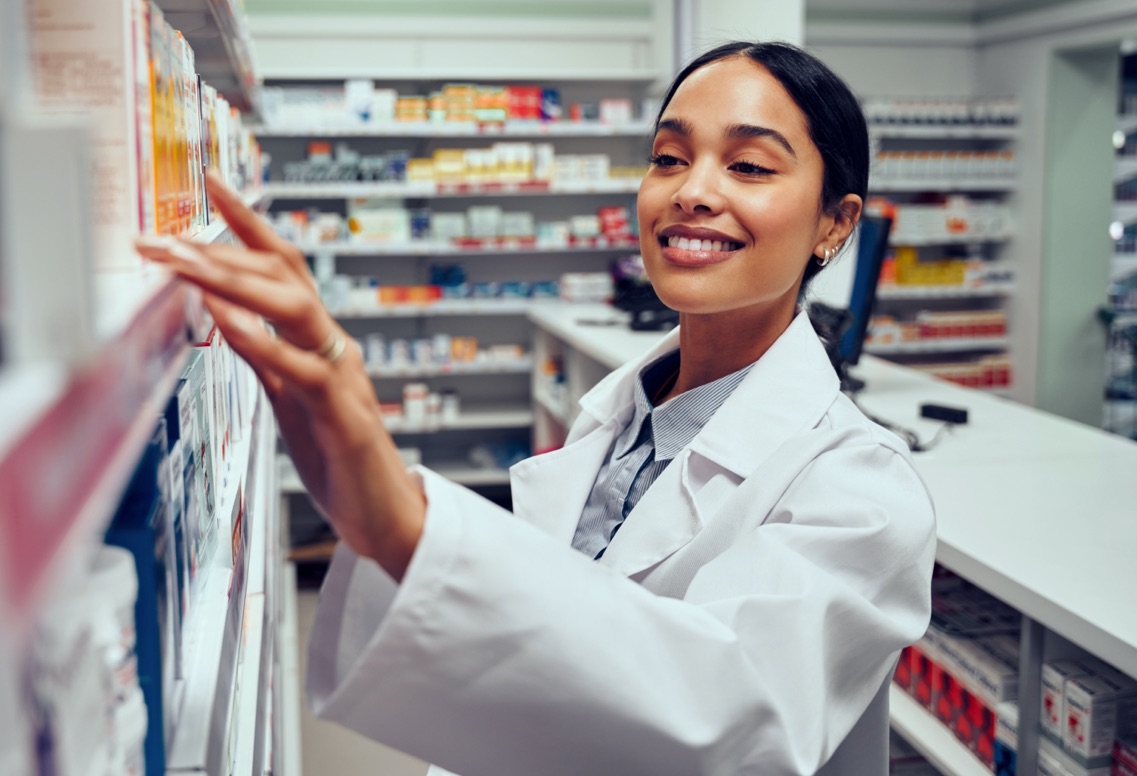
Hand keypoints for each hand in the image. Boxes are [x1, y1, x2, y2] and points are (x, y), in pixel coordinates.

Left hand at [136, 170, 424, 579]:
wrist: (383, 513)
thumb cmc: (339, 459)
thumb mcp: (290, 400)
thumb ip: (264, 358)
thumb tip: (224, 318)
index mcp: (320, 341)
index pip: (286, 267)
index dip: (250, 223)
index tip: (213, 183)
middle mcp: (334, 346)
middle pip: (283, 276)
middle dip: (219, 250)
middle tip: (160, 238)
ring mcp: (341, 376)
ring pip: (293, 307)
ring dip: (233, 281)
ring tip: (181, 263)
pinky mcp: (343, 413)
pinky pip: (300, 367)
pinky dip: (260, 338)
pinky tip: (225, 318)